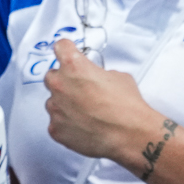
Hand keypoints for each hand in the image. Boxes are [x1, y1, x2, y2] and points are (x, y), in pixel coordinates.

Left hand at [43, 37, 159, 166]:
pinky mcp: (55, 129)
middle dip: (65, 81)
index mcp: (74, 66)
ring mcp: (55, 108)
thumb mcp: (120, 78)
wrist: (131, 135)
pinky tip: (85, 126)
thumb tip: (96, 79)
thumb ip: (100, 73)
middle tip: (83, 91)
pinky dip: (68, 124)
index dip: (67, 50)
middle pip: (52, 76)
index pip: (61, 47)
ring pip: (54, 102)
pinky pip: (57, 123)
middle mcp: (59, 84)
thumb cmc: (128, 108)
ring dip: (66, 105)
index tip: (68, 53)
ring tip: (87, 114)